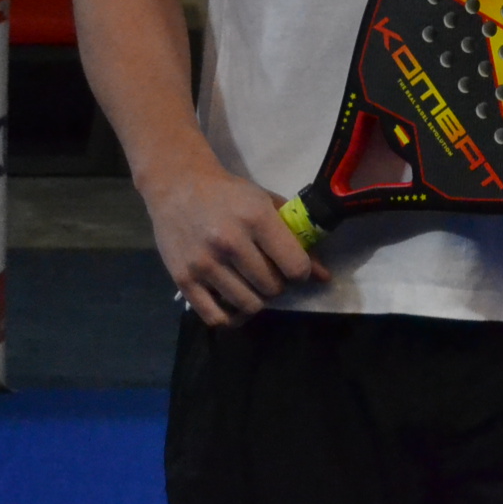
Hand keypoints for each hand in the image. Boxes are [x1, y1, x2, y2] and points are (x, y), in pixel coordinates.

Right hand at [140, 162, 327, 325]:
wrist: (178, 185)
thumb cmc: (229, 194)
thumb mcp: (266, 204)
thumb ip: (296, 238)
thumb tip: (324, 276)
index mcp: (256, 218)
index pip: (295, 267)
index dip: (301, 272)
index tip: (293, 267)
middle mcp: (230, 243)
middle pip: (272, 288)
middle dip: (277, 284)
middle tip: (268, 272)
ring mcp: (204, 264)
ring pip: (249, 306)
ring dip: (257, 300)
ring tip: (251, 285)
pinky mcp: (184, 281)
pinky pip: (216, 318)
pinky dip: (232, 318)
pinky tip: (234, 303)